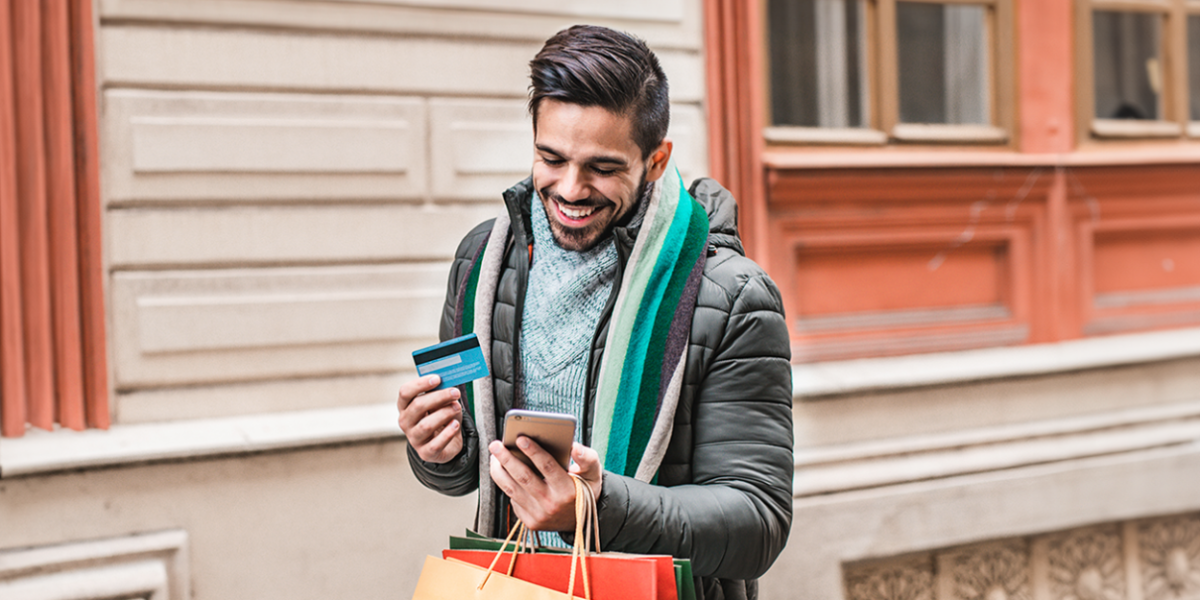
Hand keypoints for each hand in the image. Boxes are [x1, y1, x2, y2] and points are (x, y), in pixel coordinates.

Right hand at [397, 374, 463, 462]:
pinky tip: (455, 425)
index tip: (437, 378)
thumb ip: (441, 394)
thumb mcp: (440, 404)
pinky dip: (448, 433)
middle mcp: (405, 422)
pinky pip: (436, 443)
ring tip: (457, 408)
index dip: (420, 384)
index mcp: (405, 407)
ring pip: (426, 425)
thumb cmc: (440, 419)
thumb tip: (449, 385)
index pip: (405, 392)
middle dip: (439, 397)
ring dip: (444, 414)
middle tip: (455, 392)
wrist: (445, 444)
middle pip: (418, 406)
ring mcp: (414, 439)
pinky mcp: (426, 452)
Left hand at [488, 438, 602, 531]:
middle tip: (496, 445)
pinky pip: (513, 500)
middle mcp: (551, 505)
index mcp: (567, 490)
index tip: (520, 438)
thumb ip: (587, 458)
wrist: (582, 522)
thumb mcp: (593, 473)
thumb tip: (574, 447)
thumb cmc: (585, 491)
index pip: (547, 467)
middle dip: (507, 458)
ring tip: (494, 456)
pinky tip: (504, 472)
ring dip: (499, 471)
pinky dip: (507, 485)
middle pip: (524, 477)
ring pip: (512, 489)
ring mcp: (539, 515)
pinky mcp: (530, 522)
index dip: (533, 451)